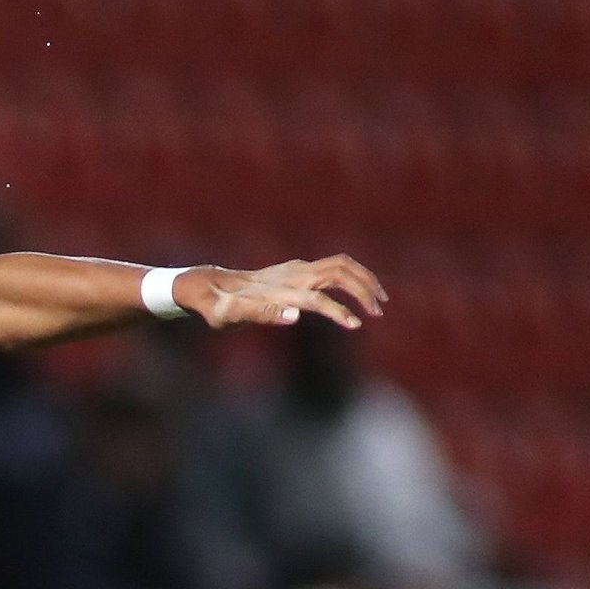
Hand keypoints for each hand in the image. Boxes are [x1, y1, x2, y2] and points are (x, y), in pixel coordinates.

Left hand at [175, 255, 386, 329]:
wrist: (211, 285)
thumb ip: (259, 314)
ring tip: (379, 305)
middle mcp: (292, 275)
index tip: (356, 325)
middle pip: (338, 271)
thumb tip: (294, 316)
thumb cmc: (216, 306)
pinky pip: (335, 267)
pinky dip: (355, 276)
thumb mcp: (227, 316)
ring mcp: (296, 269)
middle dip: (362, 289)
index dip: (338, 311)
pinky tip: (362, 294)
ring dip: (364, 280)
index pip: (317, 299)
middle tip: (378, 313)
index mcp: (279, 290)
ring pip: (341, 265)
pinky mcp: (298, 270)